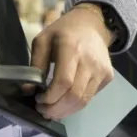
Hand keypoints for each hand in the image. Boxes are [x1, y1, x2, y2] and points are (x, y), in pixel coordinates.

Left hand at [29, 3, 114, 119]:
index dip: (50, 97)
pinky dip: (76, 105)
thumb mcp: (43, 40)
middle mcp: (90, 61)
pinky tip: (65, 102)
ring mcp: (101, 70)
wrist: (92, 25)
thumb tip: (28, 90)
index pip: (64, 82)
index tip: (38, 99)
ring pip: (84, 101)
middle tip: (43, 111)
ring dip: (66, 111)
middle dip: (56, 109)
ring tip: (52, 111)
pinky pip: (90, 97)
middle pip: (74, 95)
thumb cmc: (64, 32)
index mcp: (71, 48)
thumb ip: (35, 64)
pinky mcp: (107, 77)